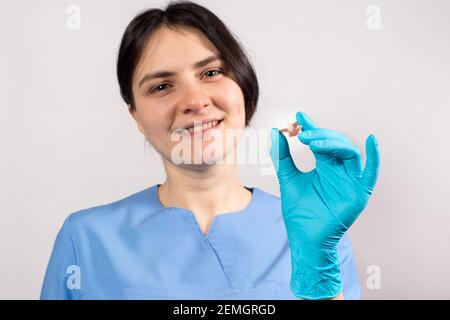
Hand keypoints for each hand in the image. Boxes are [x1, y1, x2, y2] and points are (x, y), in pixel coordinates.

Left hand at [270, 111, 379, 298]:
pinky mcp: (359, 193)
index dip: (312, 128)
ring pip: (349, 153)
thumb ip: (282, 157)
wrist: (304, 238)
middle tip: (302, 134)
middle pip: (336, 145)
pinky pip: (370, 173)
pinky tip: (371, 141)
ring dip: (333, 143)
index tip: (299, 117)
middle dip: (320, 136)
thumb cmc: (299, 213)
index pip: (321, 142)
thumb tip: (275, 133)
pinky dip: (374, 158)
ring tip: (313, 141)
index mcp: (325, 167)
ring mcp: (350, 181)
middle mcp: (339, 171)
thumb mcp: (288, 179)